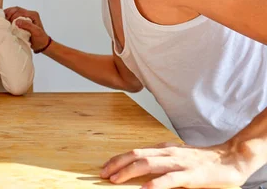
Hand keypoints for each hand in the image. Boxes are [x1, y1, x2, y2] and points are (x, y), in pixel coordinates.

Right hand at [4, 6, 49, 51]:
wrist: (42, 45)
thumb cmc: (40, 39)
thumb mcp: (36, 32)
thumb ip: (27, 25)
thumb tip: (17, 21)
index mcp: (33, 14)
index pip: (19, 11)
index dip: (11, 15)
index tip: (6, 20)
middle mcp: (29, 14)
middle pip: (16, 10)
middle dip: (8, 13)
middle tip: (1, 19)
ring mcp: (26, 17)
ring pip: (14, 12)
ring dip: (8, 15)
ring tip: (2, 20)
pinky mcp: (23, 21)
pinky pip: (15, 17)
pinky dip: (9, 19)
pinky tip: (5, 22)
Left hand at [100, 141, 252, 187]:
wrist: (230, 159)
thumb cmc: (203, 160)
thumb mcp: (178, 156)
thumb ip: (161, 159)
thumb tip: (141, 164)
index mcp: (164, 149)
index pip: (135, 152)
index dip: (118, 159)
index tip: (105, 168)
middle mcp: (168, 153)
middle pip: (136, 155)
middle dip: (117, 164)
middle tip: (103, 174)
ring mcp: (178, 163)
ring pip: (147, 164)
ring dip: (128, 172)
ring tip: (115, 180)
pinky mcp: (190, 175)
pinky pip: (169, 179)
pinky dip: (155, 184)